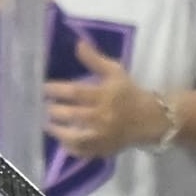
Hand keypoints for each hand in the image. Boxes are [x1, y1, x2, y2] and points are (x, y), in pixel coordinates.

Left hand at [44, 36, 165, 158]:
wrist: (152, 119)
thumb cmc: (130, 93)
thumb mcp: (116, 72)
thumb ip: (95, 60)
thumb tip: (77, 44)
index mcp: (105, 96)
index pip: (75, 93)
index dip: (56, 90)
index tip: (44, 88)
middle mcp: (103, 117)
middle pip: (72, 115)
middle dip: (54, 110)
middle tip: (46, 105)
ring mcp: (103, 136)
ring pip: (75, 136)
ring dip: (58, 131)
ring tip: (49, 124)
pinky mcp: (105, 148)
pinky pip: (83, 151)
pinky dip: (70, 148)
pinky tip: (63, 140)